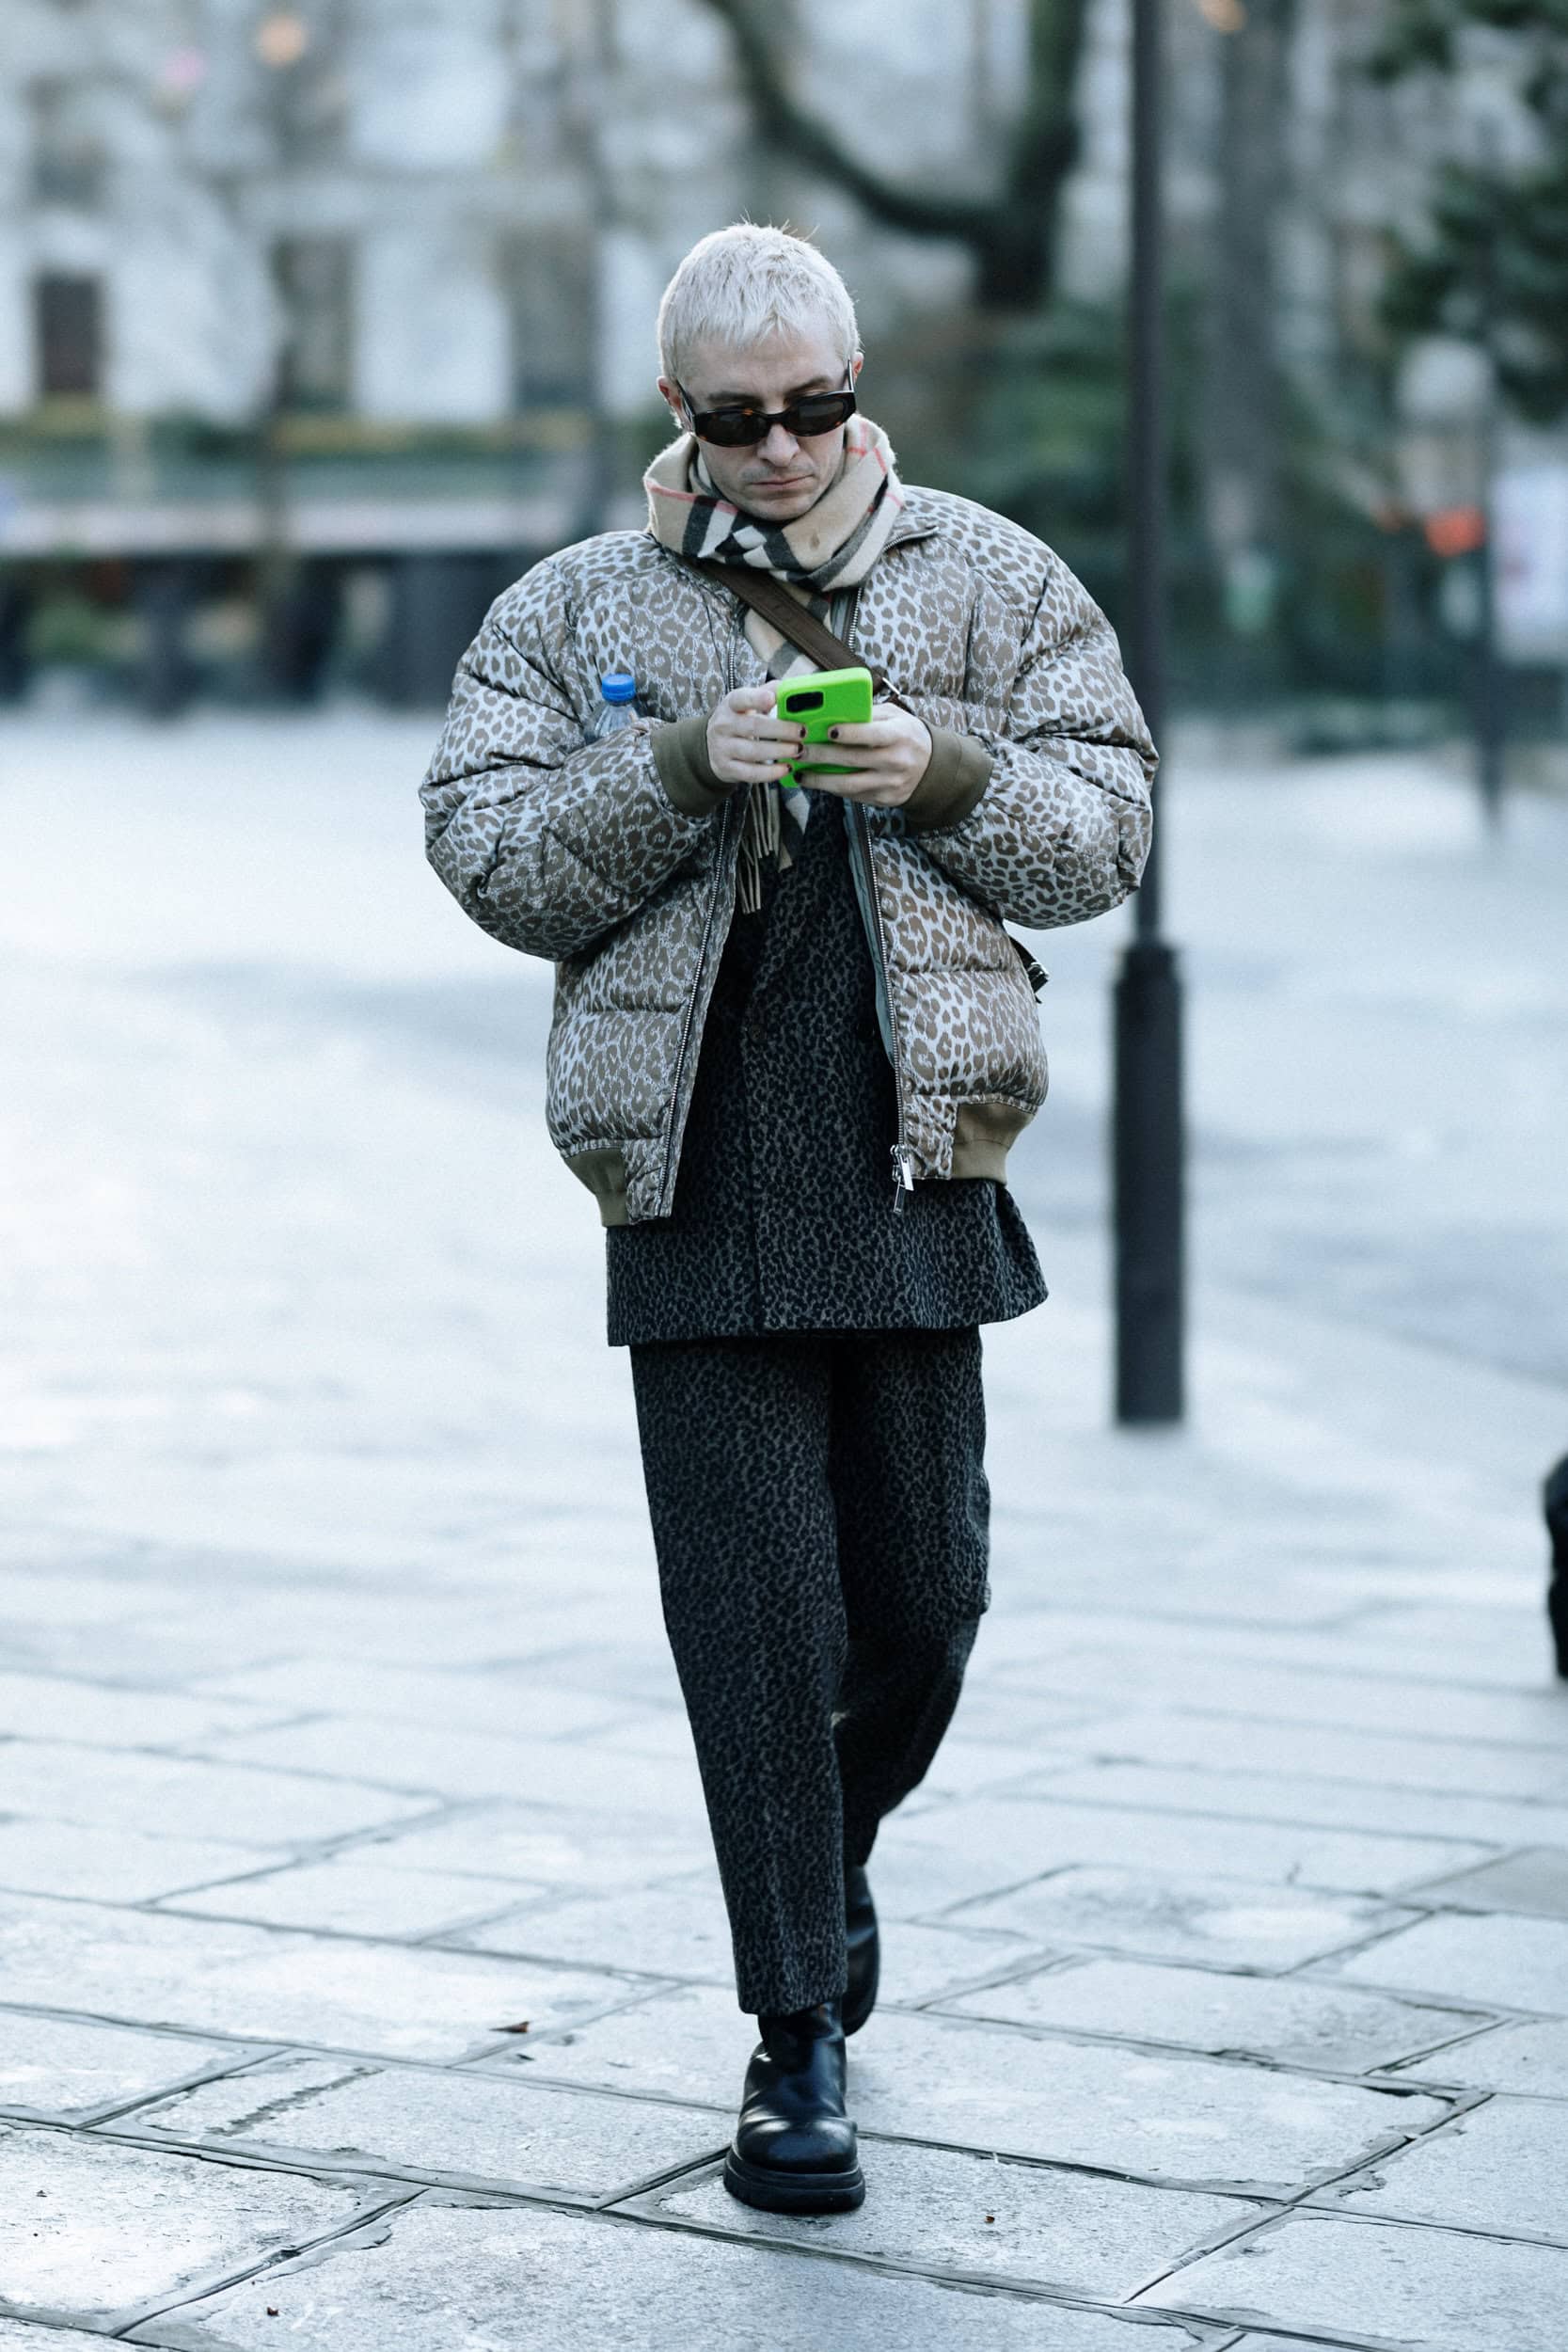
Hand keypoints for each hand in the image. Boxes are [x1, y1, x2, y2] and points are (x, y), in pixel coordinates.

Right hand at [705, 685, 805, 786]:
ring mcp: (723, 748)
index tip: (772, 699)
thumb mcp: (747, 703)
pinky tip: (787, 768)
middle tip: (802, 732)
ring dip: (780, 751)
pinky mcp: (727, 769)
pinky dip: (771, 772)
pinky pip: (751, 773)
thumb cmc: (739, 721)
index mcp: (731, 705)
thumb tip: (795, 686)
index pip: (741, 698)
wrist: (712, 747)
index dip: (756, 698)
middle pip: (753, 726)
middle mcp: (723, 725)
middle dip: (781, 730)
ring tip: (798, 750)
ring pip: (753, 751)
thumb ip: (769, 692)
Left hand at [796, 698, 932, 807]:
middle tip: (798, 751)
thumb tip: (832, 712)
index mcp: (899, 735)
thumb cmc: (906, 734)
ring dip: (821, 781)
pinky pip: (854, 795)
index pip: (872, 734)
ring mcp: (890, 783)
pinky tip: (818, 782)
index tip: (826, 730)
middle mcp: (896, 761)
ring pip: (849, 784)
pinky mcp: (884, 799)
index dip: (849, 733)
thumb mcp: (895, 717)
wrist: (931, 766)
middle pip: (853, 760)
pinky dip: (833, 789)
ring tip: (801, 774)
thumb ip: (868, 714)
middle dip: (821, 756)